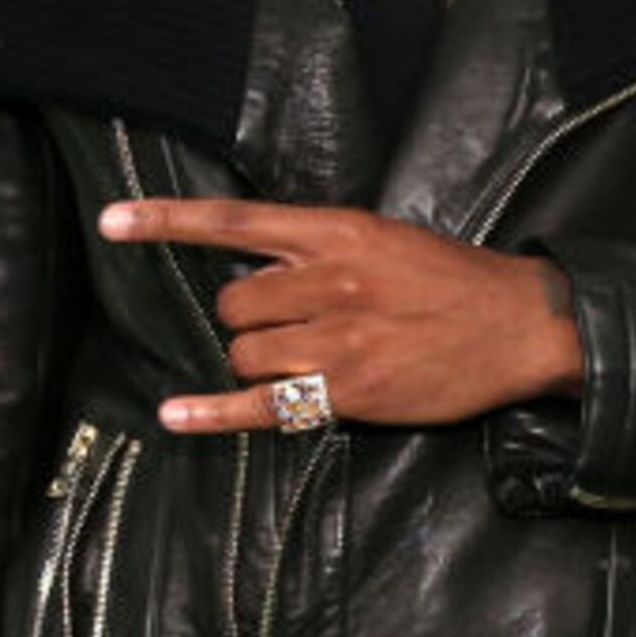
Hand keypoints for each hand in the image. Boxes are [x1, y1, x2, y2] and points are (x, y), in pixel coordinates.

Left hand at [97, 198, 580, 432]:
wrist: (523, 325)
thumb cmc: (454, 282)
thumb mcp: (386, 240)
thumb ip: (321, 249)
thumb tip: (258, 266)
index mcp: (338, 233)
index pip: (234, 221)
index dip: (166, 221)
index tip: (112, 221)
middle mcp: (330, 281)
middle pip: (233, 303)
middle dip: (247, 319)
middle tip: (290, 328)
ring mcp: (338, 339)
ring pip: (245, 353)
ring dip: (260, 361)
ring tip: (309, 362)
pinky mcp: (349, 391)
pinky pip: (264, 405)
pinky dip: (213, 414)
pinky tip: (178, 416)